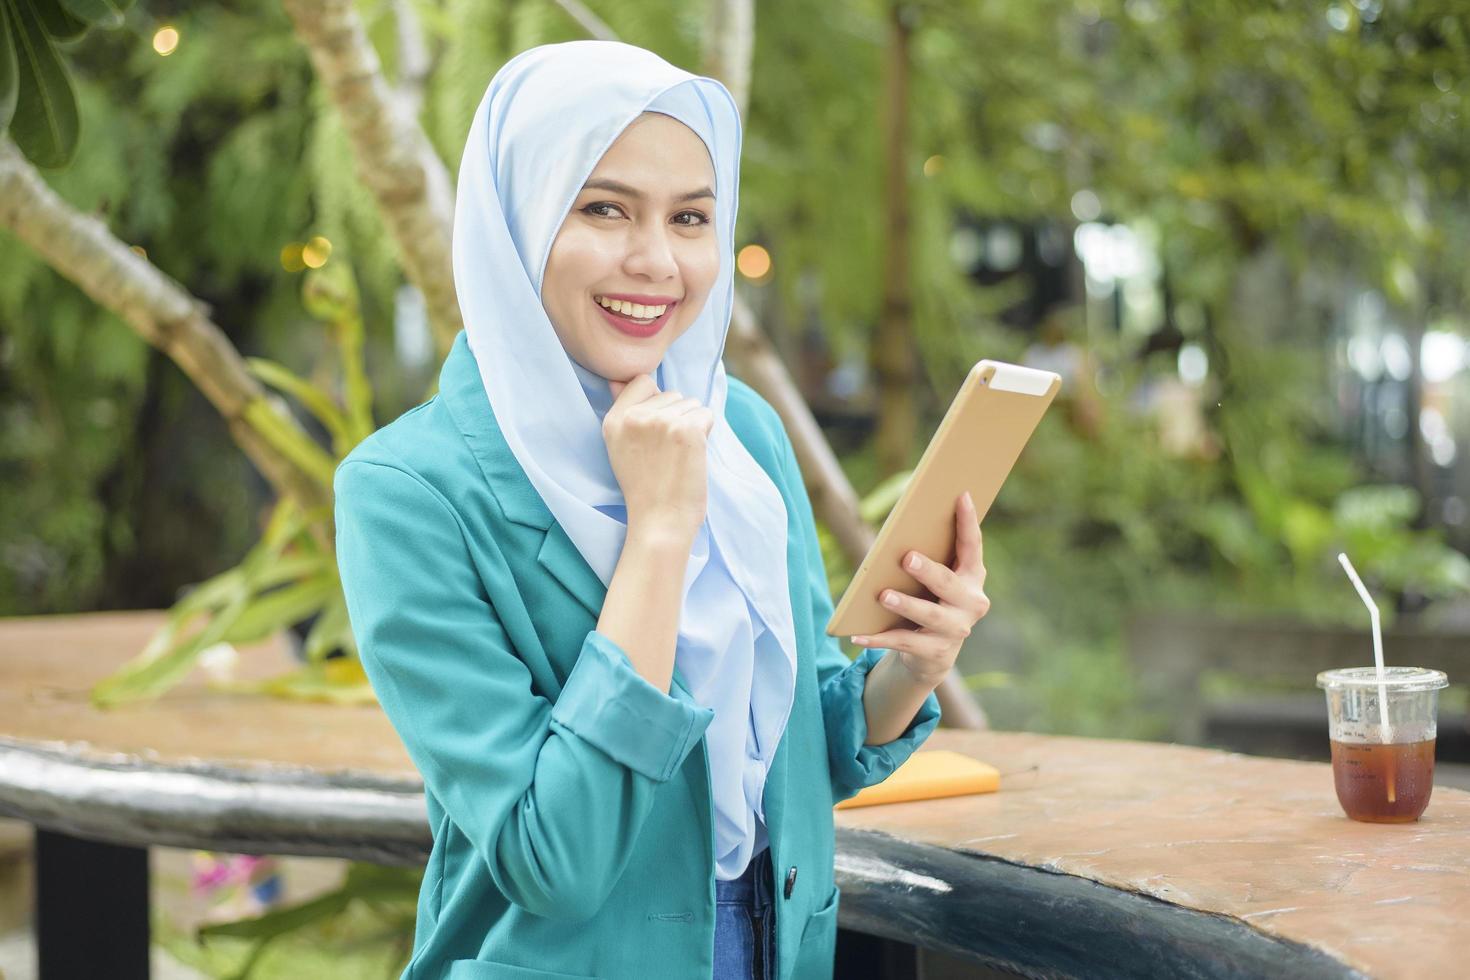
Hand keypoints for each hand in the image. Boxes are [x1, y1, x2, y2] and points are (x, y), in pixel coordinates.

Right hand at [603, 375, 714, 542]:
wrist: (660, 521)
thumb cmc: (645, 487)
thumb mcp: (621, 447)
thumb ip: (623, 411)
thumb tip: (617, 381)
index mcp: (614, 420)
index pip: (642, 382)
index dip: (657, 403)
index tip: (656, 432)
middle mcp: (635, 417)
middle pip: (671, 393)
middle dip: (676, 416)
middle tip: (667, 452)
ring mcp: (661, 422)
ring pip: (691, 403)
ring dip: (691, 425)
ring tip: (678, 455)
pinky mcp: (687, 431)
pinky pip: (706, 414)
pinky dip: (706, 433)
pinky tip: (691, 456)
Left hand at [850, 491, 990, 686]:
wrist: (936, 652)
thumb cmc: (932, 599)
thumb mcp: (936, 579)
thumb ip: (930, 557)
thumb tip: (898, 532)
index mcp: (972, 576)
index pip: (972, 545)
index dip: (968, 521)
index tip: (961, 496)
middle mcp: (971, 603)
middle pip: (947, 583)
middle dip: (927, 571)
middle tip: (907, 558)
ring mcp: (956, 629)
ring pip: (929, 615)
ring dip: (906, 605)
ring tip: (883, 595)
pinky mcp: (936, 652)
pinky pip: (904, 643)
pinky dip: (878, 639)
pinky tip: (857, 635)